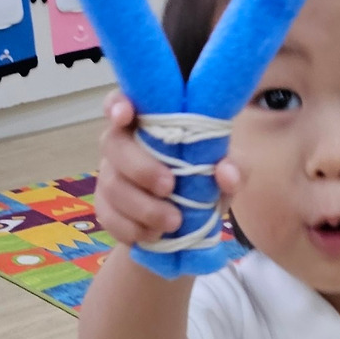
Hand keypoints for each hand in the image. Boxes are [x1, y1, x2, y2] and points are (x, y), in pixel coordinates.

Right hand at [95, 93, 245, 251]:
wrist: (189, 226)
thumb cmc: (205, 180)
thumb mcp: (228, 170)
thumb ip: (234, 165)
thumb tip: (226, 174)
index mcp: (148, 121)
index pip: (121, 102)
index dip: (117, 105)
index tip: (125, 115)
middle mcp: (123, 143)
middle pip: (113, 144)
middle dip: (140, 168)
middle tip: (169, 188)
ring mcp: (110, 175)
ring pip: (112, 185)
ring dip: (142, 206)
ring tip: (173, 222)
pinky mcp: (106, 207)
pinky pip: (108, 216)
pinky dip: (131, 229)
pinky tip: (154, 236)